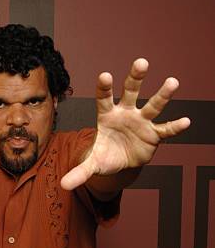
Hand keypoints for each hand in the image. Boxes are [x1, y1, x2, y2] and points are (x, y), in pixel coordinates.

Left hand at [60, 58, 190, 189]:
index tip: (105, 75)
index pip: (104, 99)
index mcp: (107, 116)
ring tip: (172, 82)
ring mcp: (141, 122)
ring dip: (162, 95)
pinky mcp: (154, 134)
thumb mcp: (92, 164)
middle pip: (130, 92)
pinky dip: (175, 127)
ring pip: (152, 106)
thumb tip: (63, 185)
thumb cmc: (105, 155)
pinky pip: (165, 129)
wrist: (121, 162)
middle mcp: (125, 113)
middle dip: (135, 78)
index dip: (104, 88)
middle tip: (141, 62)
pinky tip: (185, 122)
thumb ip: (79, 172)